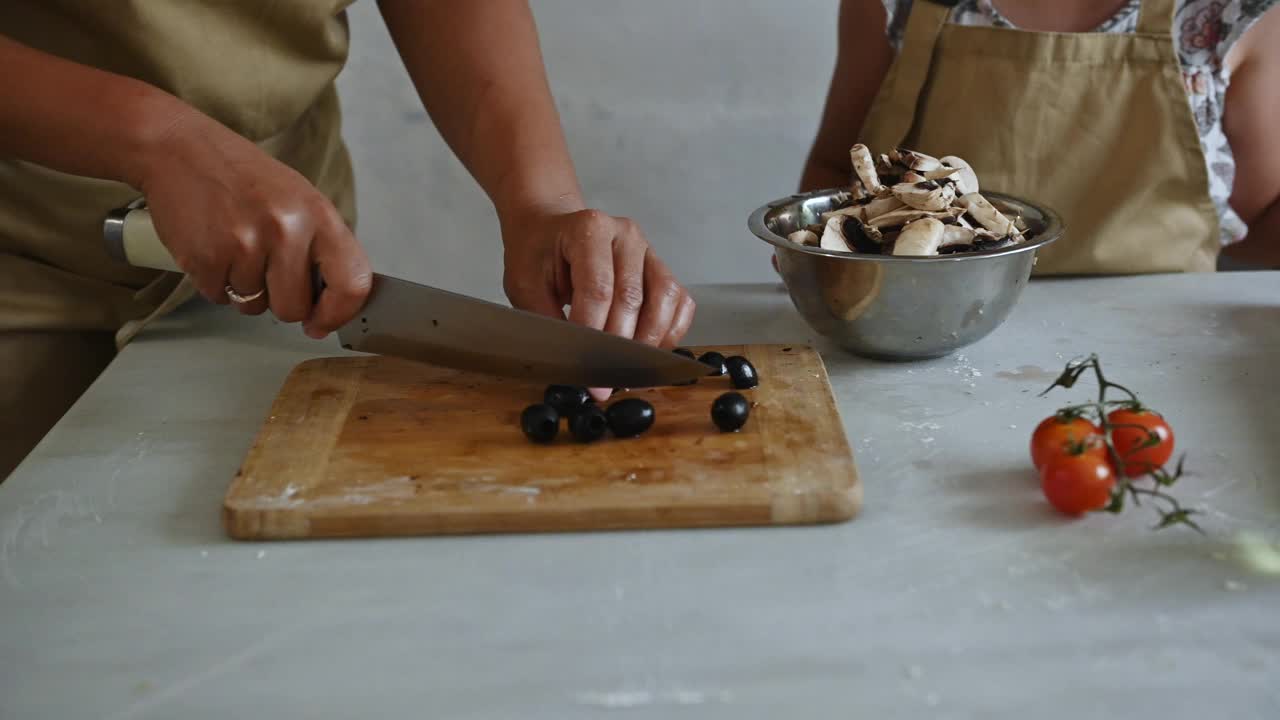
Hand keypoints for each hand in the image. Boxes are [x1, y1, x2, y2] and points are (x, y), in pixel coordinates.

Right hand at [136, 111, 371, 337]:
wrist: (179, 149)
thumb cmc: (243, 176)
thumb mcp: (299, 199)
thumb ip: (320, 247)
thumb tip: (333, 301)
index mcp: (318, 215)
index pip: (352, 283)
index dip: (339, 314)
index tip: (322, 323)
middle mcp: (285, 230)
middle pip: (294, 308)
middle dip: (280, 300)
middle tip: (265, 268)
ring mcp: (244, 245)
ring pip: (254, 307)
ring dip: (245, 289)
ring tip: (236, 246)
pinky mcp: (205, 259)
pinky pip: (220, 298)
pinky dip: (217, 282)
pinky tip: (215, 247)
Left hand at [501, 208, 695, 395]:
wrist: (551, 231)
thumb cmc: (538, 256)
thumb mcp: (525, 284)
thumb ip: (546, 317)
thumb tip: (570, 359)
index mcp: (589, 229)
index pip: (597, 288)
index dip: (592, 332)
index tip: (584, 365)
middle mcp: (625, 234)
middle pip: (632, 297)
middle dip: (618, 345)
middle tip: (604, 379)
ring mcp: (648, 250)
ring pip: (665, 298)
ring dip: (649, 340)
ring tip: (628, 368)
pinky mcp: (660, 268)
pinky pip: (680, 301)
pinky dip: (671, 330)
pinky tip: (652, 350)